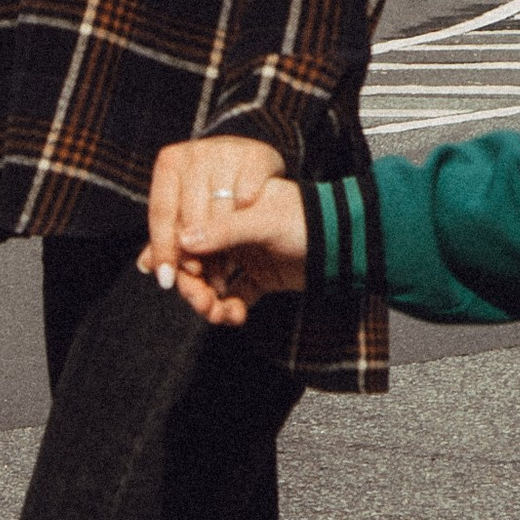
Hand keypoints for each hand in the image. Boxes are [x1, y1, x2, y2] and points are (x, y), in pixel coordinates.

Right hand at [138, 138, 302, 326]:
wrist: (345, 242)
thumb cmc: (307, 218)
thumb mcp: (263, 220)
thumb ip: (224, 230)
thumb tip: (183, 240)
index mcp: (227, 205)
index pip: (187, 230)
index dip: (176, 253)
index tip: (174, 274)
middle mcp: (230, 229)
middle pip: (195, 261)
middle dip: (193, 285)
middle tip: (200, 301)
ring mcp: (243, 254)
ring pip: (211, 282)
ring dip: (210, 301)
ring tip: (219, 313)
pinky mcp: (258, 277)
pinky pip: (234, 296)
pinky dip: (231, 308)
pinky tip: (236, 314)